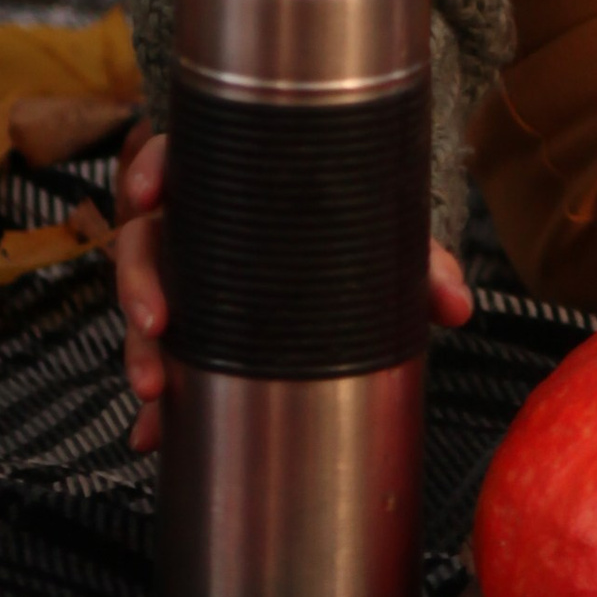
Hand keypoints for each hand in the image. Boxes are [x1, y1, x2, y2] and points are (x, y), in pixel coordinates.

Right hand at [116, 114, 474, 452]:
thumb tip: (459, 305)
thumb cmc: (350, 236)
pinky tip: (154, 438)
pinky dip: (157, 410)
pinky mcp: (186, 334)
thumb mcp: (382, 243)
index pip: (176, 158)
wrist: (346, 277)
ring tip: (156, 392)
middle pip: (143, 243)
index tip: (149, 194)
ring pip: (143, 310)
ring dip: (140, 351)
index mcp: (229, 182)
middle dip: (138, 284)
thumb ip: (421, 265)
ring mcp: (182, 281)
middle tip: (155, 323)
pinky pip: (163, 365)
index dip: (152, 171)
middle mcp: (195, 228)